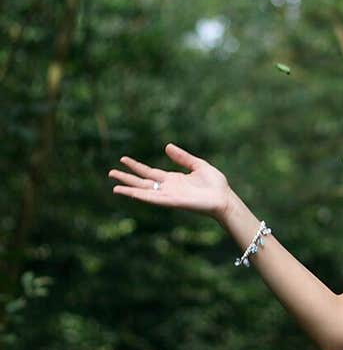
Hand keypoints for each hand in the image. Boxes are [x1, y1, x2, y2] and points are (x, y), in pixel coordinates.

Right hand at [108, 143, 229, 218]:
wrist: (224, 198)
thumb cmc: (215, 184)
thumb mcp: (197, 165)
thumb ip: (182, 157)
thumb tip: (167, 146)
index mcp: (172, 179)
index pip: (149, 172)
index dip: (136, 166)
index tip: (123, 159)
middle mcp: (167, 188)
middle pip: (142, 182)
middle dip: (126, 178)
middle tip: (110, 173)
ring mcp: (169, 196)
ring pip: (144, 192)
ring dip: (129, 190)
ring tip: (114, 187)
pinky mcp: (173, 202)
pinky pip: (154, 199)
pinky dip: (141, 196)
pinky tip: (130, 194)